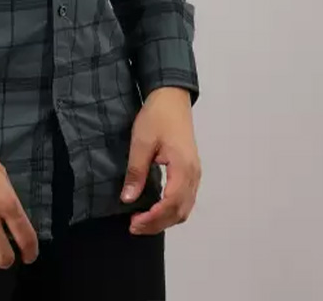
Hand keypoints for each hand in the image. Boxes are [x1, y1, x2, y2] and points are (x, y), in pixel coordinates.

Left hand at [120, 86, 201, 233]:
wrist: (172, 96)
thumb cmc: (157, 116)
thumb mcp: (141, 142)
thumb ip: (136, 172)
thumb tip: (128, 199)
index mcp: (183, 168)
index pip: (170, 205)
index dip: (152, 219)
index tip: (133, 223)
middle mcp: (193, 175)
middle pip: (179, 212)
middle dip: (157, 224)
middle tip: (134, 226)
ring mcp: (194, 173)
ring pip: (184, 208)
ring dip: (164, 219)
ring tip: (142, 221)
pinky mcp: (191, 170)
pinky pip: (184, 199)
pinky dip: (171, 210)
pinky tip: (155, 208)